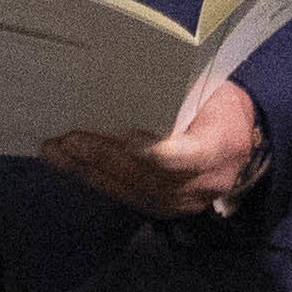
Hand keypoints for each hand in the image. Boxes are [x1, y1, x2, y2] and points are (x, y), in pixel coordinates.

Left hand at [42, 81, 265, 219]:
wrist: (236, 142)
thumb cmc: (218, 107)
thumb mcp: (210, 92)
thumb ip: (177, 96)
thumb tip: (125, 82)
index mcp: (221, 147)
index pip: (188, 156)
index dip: (156, 152)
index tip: (126, 138)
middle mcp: (202, 183)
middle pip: (148, 175)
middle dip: (105, 157)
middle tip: (70, 139)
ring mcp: (181, 202)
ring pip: (129, 189)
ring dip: (87, 170)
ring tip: (55, 150)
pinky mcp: (161, 209)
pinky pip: (124, 195)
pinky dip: (93, 178)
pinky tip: (66, 163)